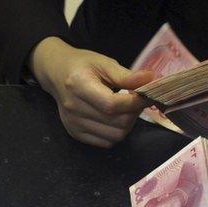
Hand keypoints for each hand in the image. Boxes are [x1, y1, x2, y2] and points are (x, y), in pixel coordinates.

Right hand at [29, 37, 153, 147]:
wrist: (57, 74)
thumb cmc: (83, 65)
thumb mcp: (104, 63)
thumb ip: (127, 75)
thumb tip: (151, 80)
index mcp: (79, 85)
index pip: (112, 104)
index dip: (135, 102)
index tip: (146, 95)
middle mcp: (73, 108)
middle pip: (117, 122)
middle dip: (134, 112)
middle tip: (137, 101)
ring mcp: (73, 124)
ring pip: (115, 135)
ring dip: (128, 124)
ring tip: (127, 109)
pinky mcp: (76, 134)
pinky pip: (106, 142)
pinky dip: (117, 132)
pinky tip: (116, 118)